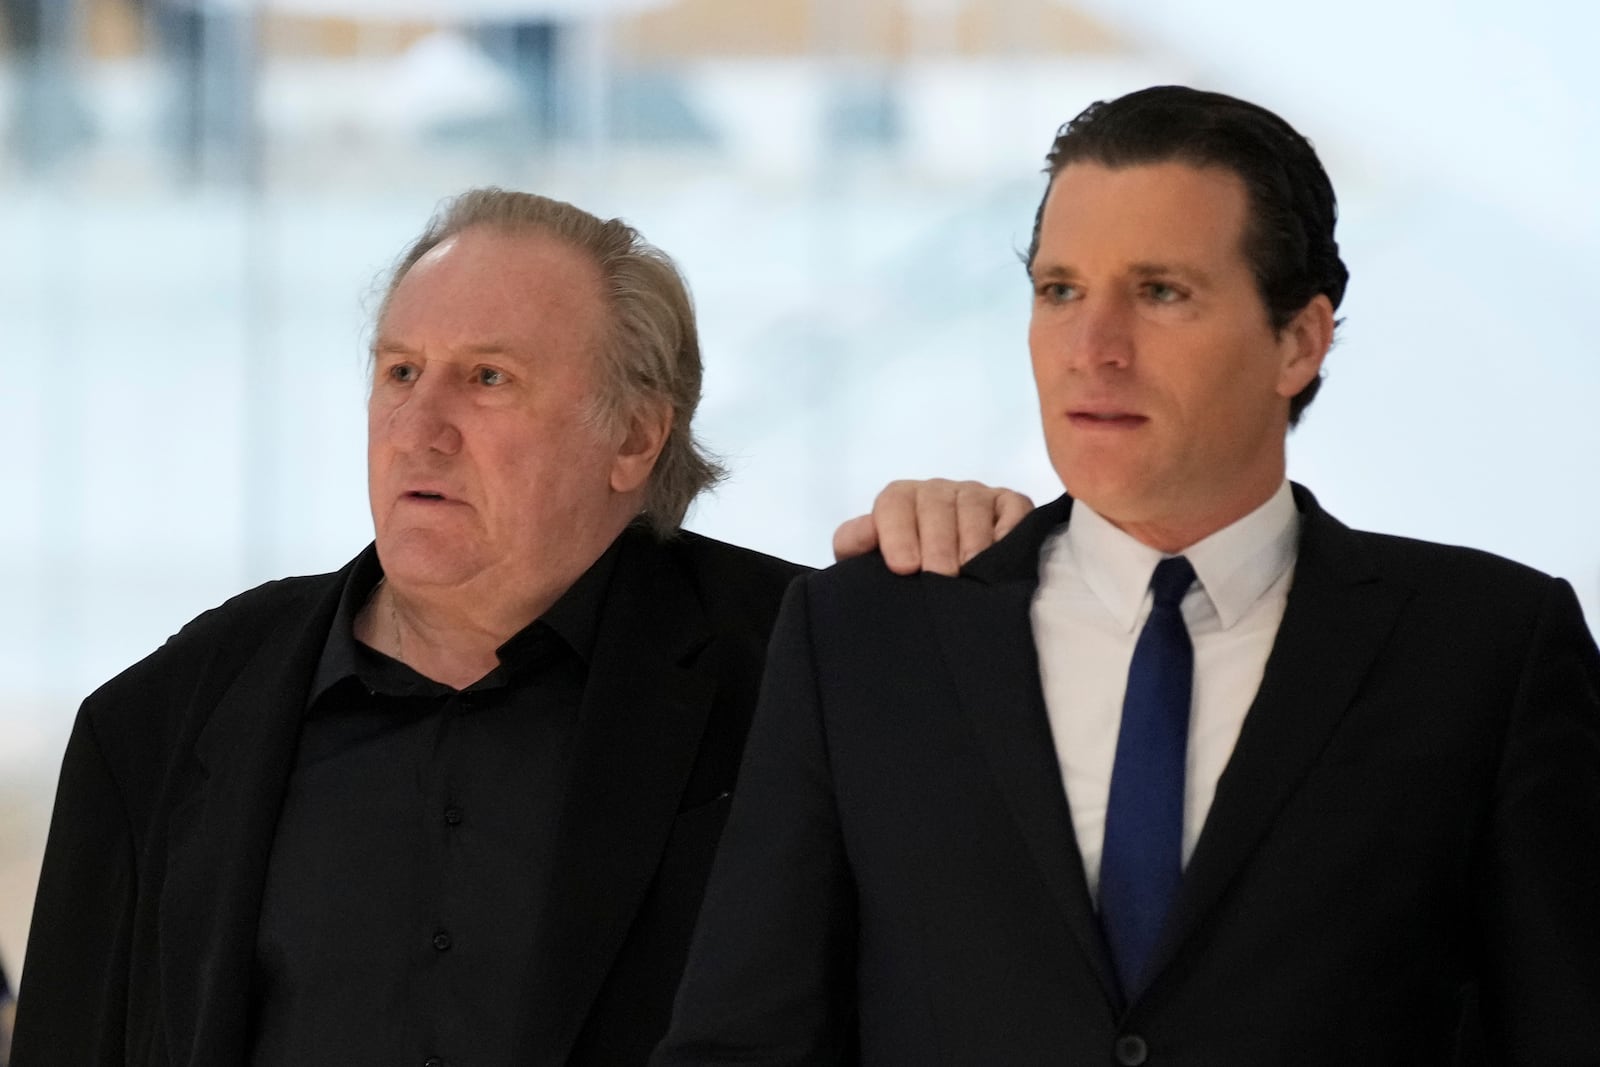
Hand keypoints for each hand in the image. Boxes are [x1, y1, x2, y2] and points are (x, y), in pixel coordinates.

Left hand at [832, 479, 1033, 576]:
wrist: (938, 580)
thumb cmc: (904, 570)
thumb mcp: (869, 560)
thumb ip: (854, 543)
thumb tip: (862, 534)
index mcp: (900, 500)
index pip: (894, 503)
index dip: (897, 533)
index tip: (904, 567)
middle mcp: (937, 493)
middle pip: (935, 504)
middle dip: (937, 542)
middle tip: (940, 576)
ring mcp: (975, 496)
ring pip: (973, 506)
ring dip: (971, 540)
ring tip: (969, 571)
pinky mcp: (1010, 505)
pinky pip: (1013, 508)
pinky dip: (1009, 529)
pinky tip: (1002, 554)